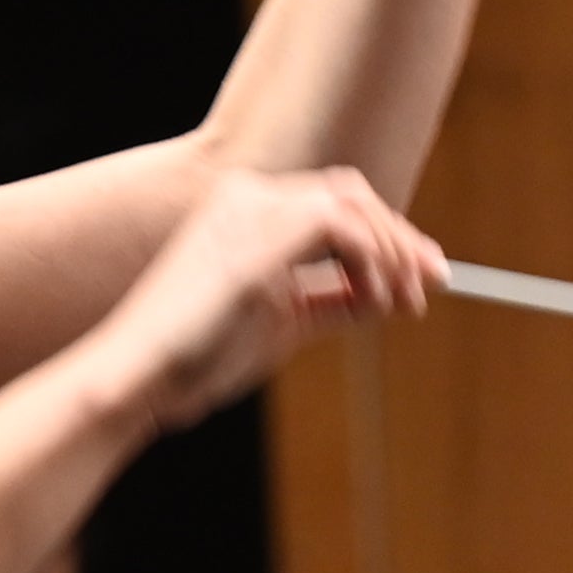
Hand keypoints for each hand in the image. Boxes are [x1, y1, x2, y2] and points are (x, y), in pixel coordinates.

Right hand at [91, 166, 445, 432]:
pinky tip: (375, 298)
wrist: (140, 378)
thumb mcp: (282, 323)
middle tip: (431, 287)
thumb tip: (391, 294)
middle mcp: (245, 197)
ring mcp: (247, 211)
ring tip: (400, 303)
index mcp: (243, 211)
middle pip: (351, 194)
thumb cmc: (198, 358)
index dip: (388, 237)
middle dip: (401, 239)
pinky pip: (340, 225)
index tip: (426, 277)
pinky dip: (371, 259)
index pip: (334, 204)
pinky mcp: (256, 239)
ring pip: (352, 204)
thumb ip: (333, 301)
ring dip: (391, 252)